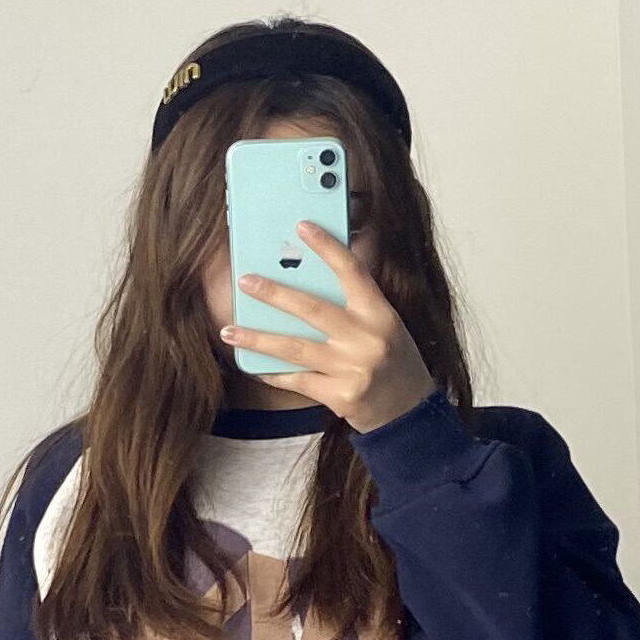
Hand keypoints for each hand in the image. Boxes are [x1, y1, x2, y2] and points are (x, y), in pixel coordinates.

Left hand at [223, 222, 437, 433]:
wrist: (410, 413)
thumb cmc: (393, 362)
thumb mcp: (384, 324)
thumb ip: (355, 303)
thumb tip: (307, 278)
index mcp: (380, 314)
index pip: (352, 272)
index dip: (327, 247)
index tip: (302, 226)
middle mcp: (366, 339)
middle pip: (312, 309)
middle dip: (274, 294)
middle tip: (245, 281)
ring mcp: (352, 370)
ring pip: (295, 349)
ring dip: (258, 339)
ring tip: (229, 330)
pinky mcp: (340, 396)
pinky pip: (298, 381)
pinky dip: (273, 373)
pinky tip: (252, 365)